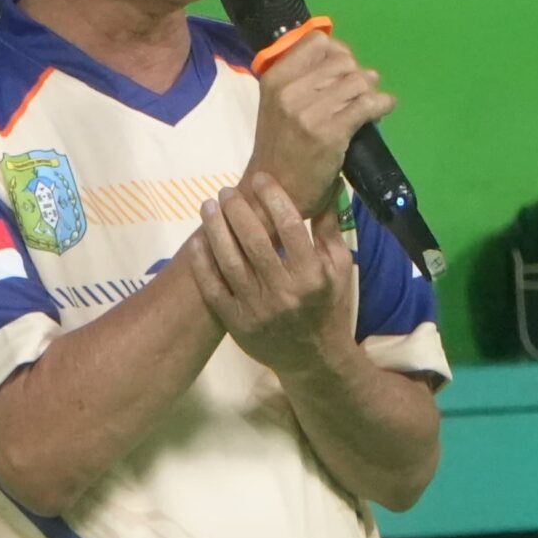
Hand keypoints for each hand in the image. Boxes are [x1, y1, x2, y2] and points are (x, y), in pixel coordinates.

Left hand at [186, 174, 356, 377]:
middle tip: (227, 191)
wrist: (314, 359)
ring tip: (208, 206)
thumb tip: (328, 184)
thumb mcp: (340, 268)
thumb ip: (330, 227)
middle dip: (237, 210)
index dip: (273, 197)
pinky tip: (197, 241)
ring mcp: (258, 310)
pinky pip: (213, 289)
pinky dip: (202, 263)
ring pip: (229, 261)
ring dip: (215, 229)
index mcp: (312, 276)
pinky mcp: (237, 324)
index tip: (260, 178)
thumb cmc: (329, 306)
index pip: (290, 227)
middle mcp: (284, 293)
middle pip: (255, 241)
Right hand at [245, 31, 393, 215]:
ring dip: (370, 90)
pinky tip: (384, 108)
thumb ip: (301, 79)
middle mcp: (290, 91)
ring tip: (370, 102)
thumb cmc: (279, 147)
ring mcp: (310, 112)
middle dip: (356, 74)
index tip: (343, 68)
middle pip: (343, 61)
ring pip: (358, 81)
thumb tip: (342, 58)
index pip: (317, 42)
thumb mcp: (277, 104)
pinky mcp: (330, 133)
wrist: (274, 191)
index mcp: (275, 78)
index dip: (337, 51)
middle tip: (358, 91)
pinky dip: (382, 104)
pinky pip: (367, 104)